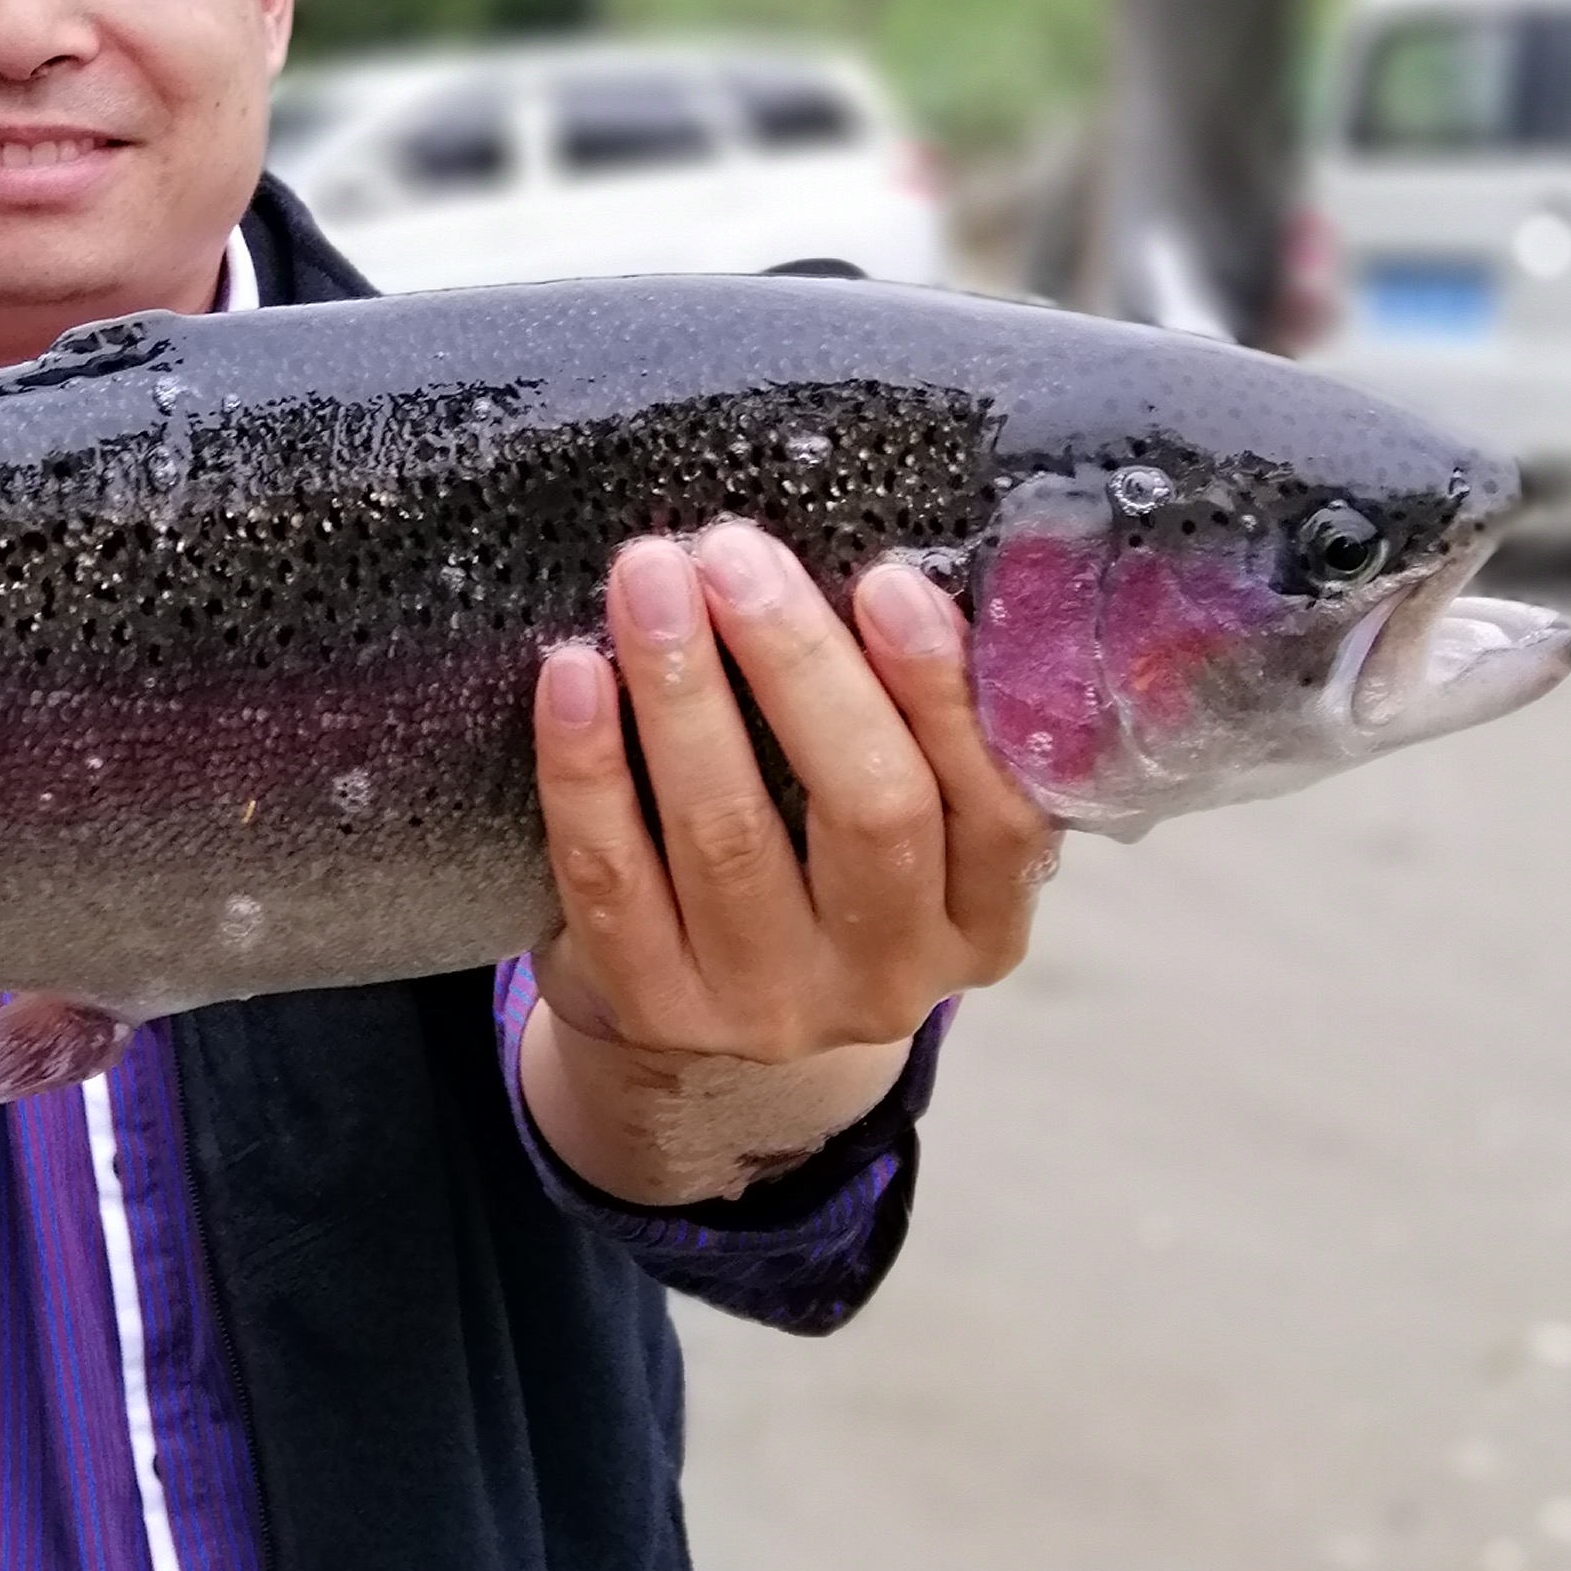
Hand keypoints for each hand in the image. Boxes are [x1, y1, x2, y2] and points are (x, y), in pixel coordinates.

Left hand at [520, 524, 1054, 1206]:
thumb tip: (873, 570)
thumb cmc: (813, 861)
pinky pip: (613, 877)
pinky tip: (572, 674)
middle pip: (871, 810)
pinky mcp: (660, 1011)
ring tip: (648, 580)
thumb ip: (907, 723)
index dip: (945, 693)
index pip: (998, 807)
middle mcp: (893, 976)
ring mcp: (773, 1006)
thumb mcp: (902, 819)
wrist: (704, 1017)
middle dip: (799, 664)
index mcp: (982, 920)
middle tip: (733, 552)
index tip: (885, 581)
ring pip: (730, 835)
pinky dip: (587, 770)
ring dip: (684, 691)